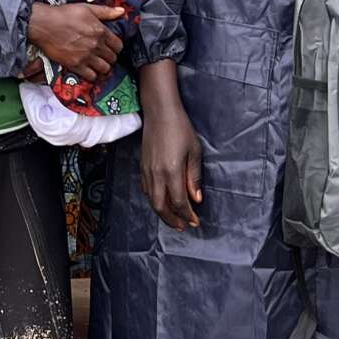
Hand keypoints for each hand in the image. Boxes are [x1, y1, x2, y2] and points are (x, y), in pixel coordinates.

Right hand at [26, 0, 123, 81]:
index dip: (116, 47)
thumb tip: (122, 11)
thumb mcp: (87, 8)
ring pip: (104, 69)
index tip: (110, 47)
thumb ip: (106, 11)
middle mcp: (96, 45)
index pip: (118, 46)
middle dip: (110, 57)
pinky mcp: (75, 65)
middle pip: (112, 58)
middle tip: (103, 56)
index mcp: (100, 31)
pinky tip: (88, 70)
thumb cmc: (64, 14)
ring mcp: (86, 56)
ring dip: (103, 67)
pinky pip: (91, 76)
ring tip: (97, 64)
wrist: (44, 25)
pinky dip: (92, 75)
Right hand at [137, 60, 201, 228]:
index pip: (179, 202)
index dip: (187, 215)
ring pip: (151, 200)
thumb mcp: (194, 152)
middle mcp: (156, 174)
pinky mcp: (142, 166)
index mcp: (171, 171)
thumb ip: (194, 177)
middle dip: (172, 220)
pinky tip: (161, 201)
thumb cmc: (181, 129)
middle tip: (183, 227)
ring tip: (172, 219)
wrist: (159, 112)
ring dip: (162, 213)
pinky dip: (154, 200)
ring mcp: (146, 170)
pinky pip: (146, 189)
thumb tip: (196, 199)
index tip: (195, 222)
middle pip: (161, 206)